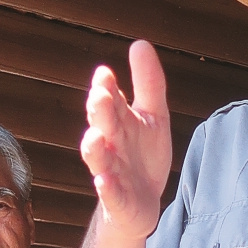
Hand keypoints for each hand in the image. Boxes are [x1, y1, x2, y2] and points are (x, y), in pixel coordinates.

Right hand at [79, 39, 171, 240]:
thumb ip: (148, 83)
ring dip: (94, 148)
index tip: (105, 74)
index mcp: (119, 121)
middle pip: (102, 124)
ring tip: (94, 137)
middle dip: (99, 111)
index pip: (110, 100)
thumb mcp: (153, 117)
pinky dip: (106, 188)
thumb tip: (139, 43)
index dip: (107, 88)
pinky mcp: (118, 200)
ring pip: (98, 159)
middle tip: (100, 96)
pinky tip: (103, 181)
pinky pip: (110, 194)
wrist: (141, 204)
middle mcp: (111, 143)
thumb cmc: (143, 157)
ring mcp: (111, 172)